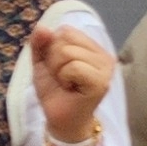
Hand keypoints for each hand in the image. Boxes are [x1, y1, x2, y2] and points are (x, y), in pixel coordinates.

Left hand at [30, 21, 114, 143]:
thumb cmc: (54, 90)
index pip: (66, 31)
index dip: (52, 48)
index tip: (57, 67)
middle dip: (53, 60)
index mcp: (92, 48)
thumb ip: (40, 43)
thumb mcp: (42, 62)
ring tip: (66, 84)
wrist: (59, 118)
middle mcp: (103, 55)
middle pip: (65, 40)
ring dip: (57, 71)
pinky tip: (70, 89)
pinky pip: (74, 67)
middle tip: (61, 78)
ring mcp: (105, 68)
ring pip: (68, 53)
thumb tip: (42, 27)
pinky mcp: (101, 82)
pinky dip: (64, 78)